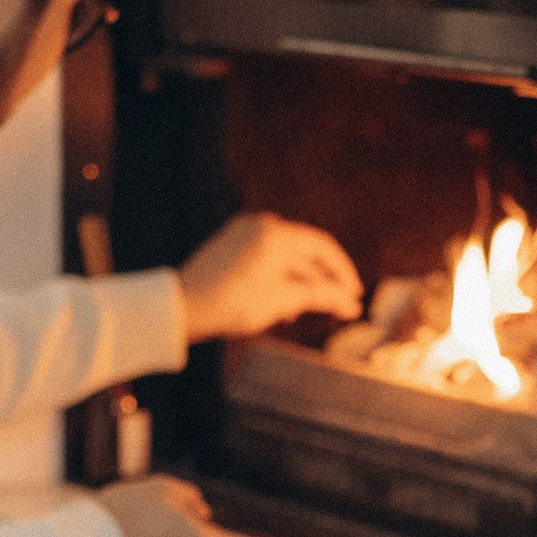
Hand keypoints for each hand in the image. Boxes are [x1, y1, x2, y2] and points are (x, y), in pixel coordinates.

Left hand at [176, 212, 364, 341]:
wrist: (182, 307)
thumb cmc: (232, 303)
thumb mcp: (283, 300)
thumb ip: (321, 297)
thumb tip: (351, 304)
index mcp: (276, 232)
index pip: (323, 247)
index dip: (343, 272)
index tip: (354, 294)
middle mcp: (261, 225)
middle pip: (304, 253)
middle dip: (323, 282)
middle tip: (340, 306)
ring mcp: (243, 233)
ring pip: (284, 258)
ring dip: (301, 283)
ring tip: (310, 311)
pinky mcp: (230, 245)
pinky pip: (265, 259)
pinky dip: (279, 279)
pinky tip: (284, 304)